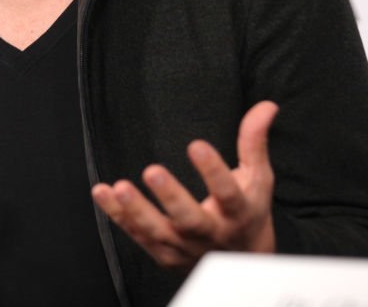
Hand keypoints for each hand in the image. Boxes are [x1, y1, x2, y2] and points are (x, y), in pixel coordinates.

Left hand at [91, 100, 277, 270]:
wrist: (241, 263)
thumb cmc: (247, 211)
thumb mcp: (258, 178)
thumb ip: (254, 143)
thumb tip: (266, 106)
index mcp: (237, 212)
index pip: (228, 193)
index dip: (213, 171)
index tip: (197, 145)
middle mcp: (211, 233)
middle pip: (190, 220)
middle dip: (171, 198)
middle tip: (152, 171)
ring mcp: (185, 248)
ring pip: (158, 233)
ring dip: (136, 211)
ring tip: (119, 187)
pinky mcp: (164, 254)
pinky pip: (137, 236)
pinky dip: (117, 216)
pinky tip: (101, 192)